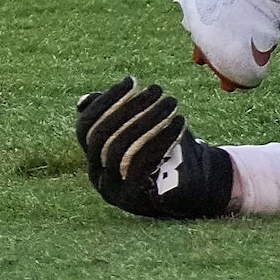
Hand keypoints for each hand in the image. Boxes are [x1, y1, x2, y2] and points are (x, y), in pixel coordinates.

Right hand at [75, 79, 235, 218]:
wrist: (197, 185)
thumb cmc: (166, 150)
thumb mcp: (141, 131)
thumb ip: (118, 116)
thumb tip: (83, 101)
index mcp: (94, 157)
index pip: (85, 128)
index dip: (104, 101)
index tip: (131, 80)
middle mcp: (98, 176)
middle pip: (102, 137)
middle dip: (130, 107)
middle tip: (157, 89)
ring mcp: (115, 191)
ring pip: (120, 150)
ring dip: (147, 120)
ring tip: (171, 101)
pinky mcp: (138, 199)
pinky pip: (141, 166)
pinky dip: (160, 139)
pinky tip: (179, 121)